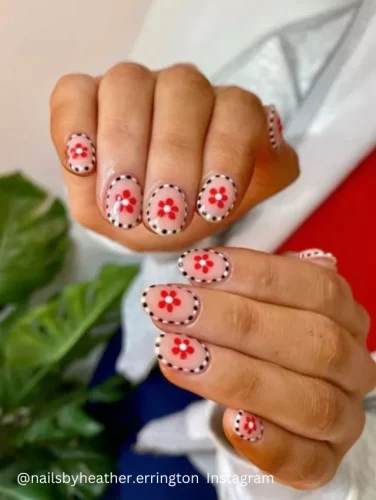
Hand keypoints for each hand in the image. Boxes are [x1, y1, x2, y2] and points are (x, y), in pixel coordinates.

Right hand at [50, 62, 297, 251]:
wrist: (155, 216)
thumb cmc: (198, 207)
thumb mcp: (241, 200)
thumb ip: (266, 175)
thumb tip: (271, 142)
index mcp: (226, 109)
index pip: (237, 110)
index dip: (226, 153)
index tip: (212, 206)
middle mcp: (182, 90)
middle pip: (182, 92)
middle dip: (173, 158)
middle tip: (165, 216)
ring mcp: (131, 88)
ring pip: (127, 84)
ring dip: (125, 147)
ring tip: (124, 208)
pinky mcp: (83, 99)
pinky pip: (72, 94)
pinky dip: (73, 125)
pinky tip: (82, 165)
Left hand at [141, 247, 374, 488]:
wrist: (267, 402)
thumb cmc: (258, 342)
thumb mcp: (256, 303)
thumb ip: (246, 285)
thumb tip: (214, 265)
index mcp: (345, 318)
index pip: (318, 288)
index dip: (256, 275)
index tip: (194, 267)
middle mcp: (353, 367)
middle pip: (314, 342)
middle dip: (235, 321)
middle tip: (171, 307)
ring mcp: (344, 419)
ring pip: (310, 402)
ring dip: (237, 376)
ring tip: (174, 352)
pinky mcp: (322, 463)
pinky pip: (307, 462)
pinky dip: (268, 443)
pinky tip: (228, 419)